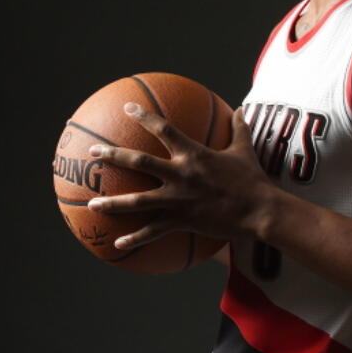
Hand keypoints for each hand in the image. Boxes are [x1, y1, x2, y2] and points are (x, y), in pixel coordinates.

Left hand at [86, 102, 273, 249]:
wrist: (259, 211)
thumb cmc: (252, 180)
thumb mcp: (244, 150)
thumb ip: (239, 129)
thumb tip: (241, 109)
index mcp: (194, 154)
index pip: (164, 129)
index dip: (145, 117)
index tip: (127, 108)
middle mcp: (181, 175)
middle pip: (139, 162)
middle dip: (113, 155)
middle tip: (93, 152)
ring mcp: (178, 200)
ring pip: (138, 201)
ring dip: (113, 202)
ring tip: (92, 203)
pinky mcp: (182, 221)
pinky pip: (154, 231)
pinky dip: (135, 238)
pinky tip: (117, 243)